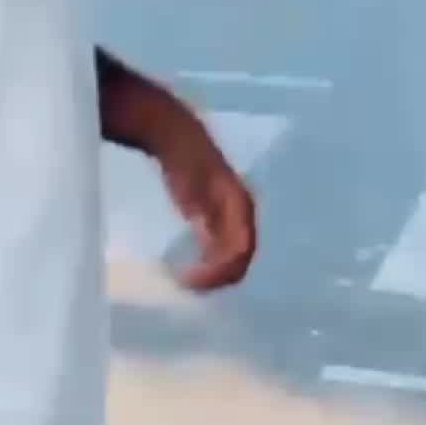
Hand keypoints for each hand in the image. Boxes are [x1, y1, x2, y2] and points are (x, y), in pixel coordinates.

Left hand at [157, 108, 257, 292]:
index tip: (192, 280)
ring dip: (215, 274)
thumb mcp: (190, 188)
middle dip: (218, 276)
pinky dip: (211, 266)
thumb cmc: (185, 162)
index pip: (241, 248)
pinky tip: (191, 271)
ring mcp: (235, 218)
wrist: (181, 139)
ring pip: (234, 258)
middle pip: (241, 257)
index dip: (221, 270)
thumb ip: (203, 215)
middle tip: (188, 285)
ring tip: (188, 282)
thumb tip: (211, 247)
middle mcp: (244, 214)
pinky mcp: (222, 221)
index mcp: (241, 205)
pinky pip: (224, 252)